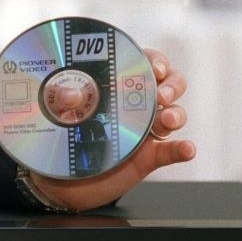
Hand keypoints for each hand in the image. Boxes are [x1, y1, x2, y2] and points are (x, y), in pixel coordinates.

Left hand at [29, 48, 195, 210]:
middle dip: (172, 85)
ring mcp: (144, 130)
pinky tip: (186, 148)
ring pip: (174, 114)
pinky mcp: (148, 156)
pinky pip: (171, 150)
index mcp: (116, 84)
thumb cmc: (60, 133)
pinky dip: (182, 148)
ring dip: (177, 114)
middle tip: (160, 96)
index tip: (154, 68)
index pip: (145, 61)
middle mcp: (135, 104)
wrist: (60, 179)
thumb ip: (61, 100)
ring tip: (167, 121)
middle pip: (170, 84)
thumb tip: (70, 94)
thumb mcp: (55, 112)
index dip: (155, 61)